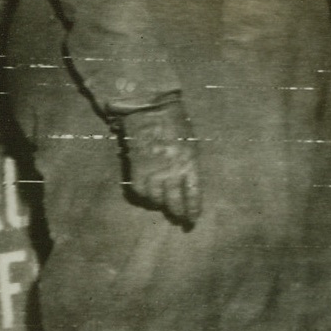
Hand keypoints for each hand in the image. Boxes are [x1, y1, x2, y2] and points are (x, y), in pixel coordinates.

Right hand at [119, 97, 201, 223]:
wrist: (151, 111)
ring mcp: (153, 172)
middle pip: (174, 203)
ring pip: (156, 200)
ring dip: (160, 204)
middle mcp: (171, 172)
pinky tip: (148, 193)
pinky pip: (140, 192)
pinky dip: (144, 195)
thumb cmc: (176, 125)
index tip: (193, 220)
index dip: (193, 210)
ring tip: (163, 203)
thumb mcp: (191, 144)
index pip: (193, 195)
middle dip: (178, 214)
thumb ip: (189, 166)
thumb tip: (187, 185)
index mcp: (190, 164)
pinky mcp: (136, 170)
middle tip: (179, 220)